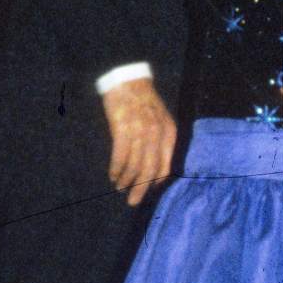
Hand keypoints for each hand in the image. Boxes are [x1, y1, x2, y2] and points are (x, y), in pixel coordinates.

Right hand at [102, 78, 176, 205]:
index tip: (149, 192)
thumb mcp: (161, 120)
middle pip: (149, 171)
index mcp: (169, 133)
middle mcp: (157, 135)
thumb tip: (156, 166)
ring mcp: (140, 132)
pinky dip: (116, 170)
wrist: (128, 80)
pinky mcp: (122, 129)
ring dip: (126, 180)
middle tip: (133, 201)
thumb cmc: (143, 101)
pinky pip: (120, 157)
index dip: (156, 182)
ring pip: (134, 166)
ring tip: (120, 187)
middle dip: (141, 189)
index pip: (165, 166)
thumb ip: (161, 140)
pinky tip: (112, 176)